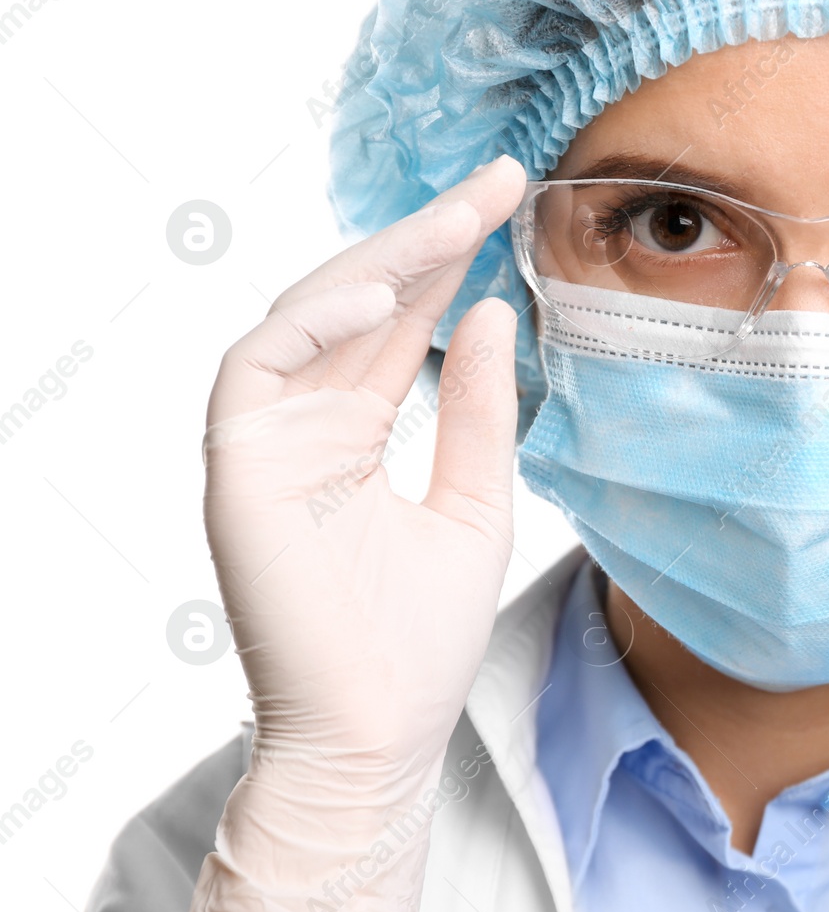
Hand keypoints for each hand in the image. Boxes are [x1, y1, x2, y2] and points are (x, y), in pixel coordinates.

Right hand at [173, 156, 525, 911]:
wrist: (380, 731)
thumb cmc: (424, 636)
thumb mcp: (477, 501)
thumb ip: (477, 408)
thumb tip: (493, 310)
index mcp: (360, 431)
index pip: (405, 322)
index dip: (451, 258)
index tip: (508, 199)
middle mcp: (310, 422)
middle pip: (364, 303)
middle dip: (426, 237)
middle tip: (495, 180)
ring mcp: (269, 437)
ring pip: (311, 316)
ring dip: (380, 262)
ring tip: (456, 219)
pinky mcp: (236, 461)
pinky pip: (260, 364)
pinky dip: (312, 324)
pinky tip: (380, 298)